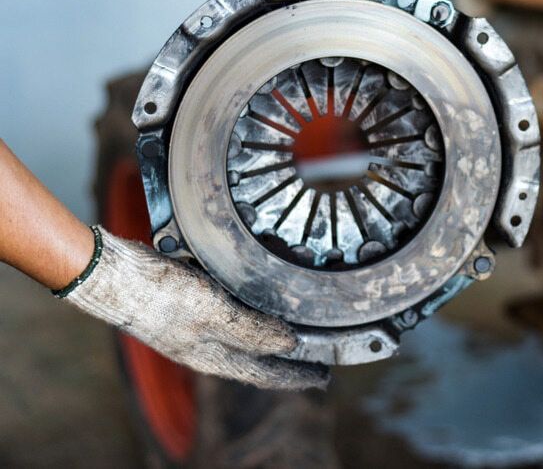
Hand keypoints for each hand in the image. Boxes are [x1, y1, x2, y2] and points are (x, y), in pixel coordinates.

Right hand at [60, 227, 328, 389]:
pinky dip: (249, 309)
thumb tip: (290, 346)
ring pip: (241, 334)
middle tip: (318, 356)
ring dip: (269, 332)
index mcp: (212, 356)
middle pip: (255, 357)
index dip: (296, 376)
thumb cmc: (158, 296)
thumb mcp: (214, 313)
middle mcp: (204, 345)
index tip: (323, 377)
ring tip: (296, 327)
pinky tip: (256, 295)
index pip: (264, 374)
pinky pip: (226, 311)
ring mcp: (192, 325)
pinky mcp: (185, 302)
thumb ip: (252, 331)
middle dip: (286, 358)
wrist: (109, 274)